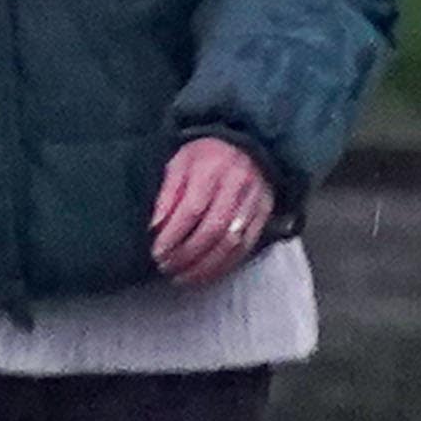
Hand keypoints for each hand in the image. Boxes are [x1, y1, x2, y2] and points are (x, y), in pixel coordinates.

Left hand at [149, 137, 276, 287]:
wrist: (247, 145)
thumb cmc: (206, 156)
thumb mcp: (180, 163)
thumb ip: (167, 193)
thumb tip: (155, 226)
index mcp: (212, 169)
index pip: (192, 208)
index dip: (173, 234)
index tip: (157, 251)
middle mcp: (237, 184)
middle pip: (213, 229)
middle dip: (187, 254)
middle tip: (166, 266)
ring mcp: (254, 200)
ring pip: (232, 243)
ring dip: (205, 266)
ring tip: (182, 276)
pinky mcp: (265, 213)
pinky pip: (246, 246)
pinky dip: (225, 264)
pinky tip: (206, 273)